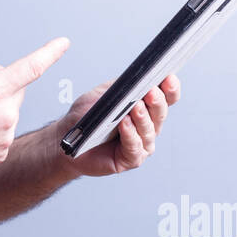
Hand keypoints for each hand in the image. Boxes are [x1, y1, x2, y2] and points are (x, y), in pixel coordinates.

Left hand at [57, 73, 180, 177]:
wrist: (66, 139)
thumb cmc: (86, 116)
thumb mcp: (104, 94)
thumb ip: (121, 87)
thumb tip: (137, 79)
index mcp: (145, 107)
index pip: (166, 97)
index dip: (170, 88)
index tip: (168, 78)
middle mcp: (148, 126)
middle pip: (160, 113)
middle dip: (157, 101)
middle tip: (151, 91)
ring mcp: (142, 144)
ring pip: (149, 130)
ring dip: (142, 118)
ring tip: (135, 106)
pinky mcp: (130, 159)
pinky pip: (134, 147)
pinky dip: (130, 134)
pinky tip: (124, 124)